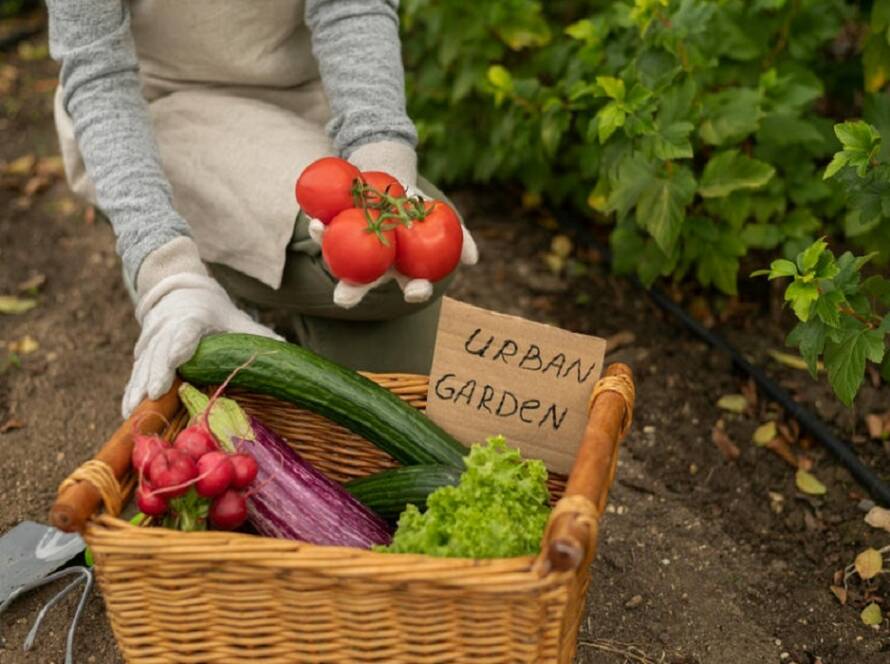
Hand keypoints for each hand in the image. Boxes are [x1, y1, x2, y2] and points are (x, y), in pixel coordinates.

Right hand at [122, 273, 281, 416]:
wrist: (177, 291)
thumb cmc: (213, 310)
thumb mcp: (235, 318)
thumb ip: (257, 335)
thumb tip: (286, 347)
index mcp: (193, 317)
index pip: (186, 331)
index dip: (181, 345)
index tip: (177, 359)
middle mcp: (168, 328)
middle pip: (161, 351)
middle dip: (156, 373)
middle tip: (154, 394)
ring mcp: (152, 340)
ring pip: (144, 364)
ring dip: (138, 387)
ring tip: (134, 410)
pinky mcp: (143, 352)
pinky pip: (135, 372)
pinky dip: (130, 390)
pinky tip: (128, 411)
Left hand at [308, 185, 478, 309]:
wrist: (392, 182)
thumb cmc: (420, 208)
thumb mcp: (443, 219)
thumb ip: (460, 239)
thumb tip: (472, 259)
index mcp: (402, 270)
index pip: (411, 287)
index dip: (414, 291)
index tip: (417, 290)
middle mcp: (373, 266)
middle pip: (363, 283)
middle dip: (352, 293)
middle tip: (344, 298)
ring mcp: (351, 249)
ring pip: (338, 257)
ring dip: (327, 250)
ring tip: (320, 236)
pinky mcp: (333, 229)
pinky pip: (325, 229)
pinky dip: (319, 225)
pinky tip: (315, 218)